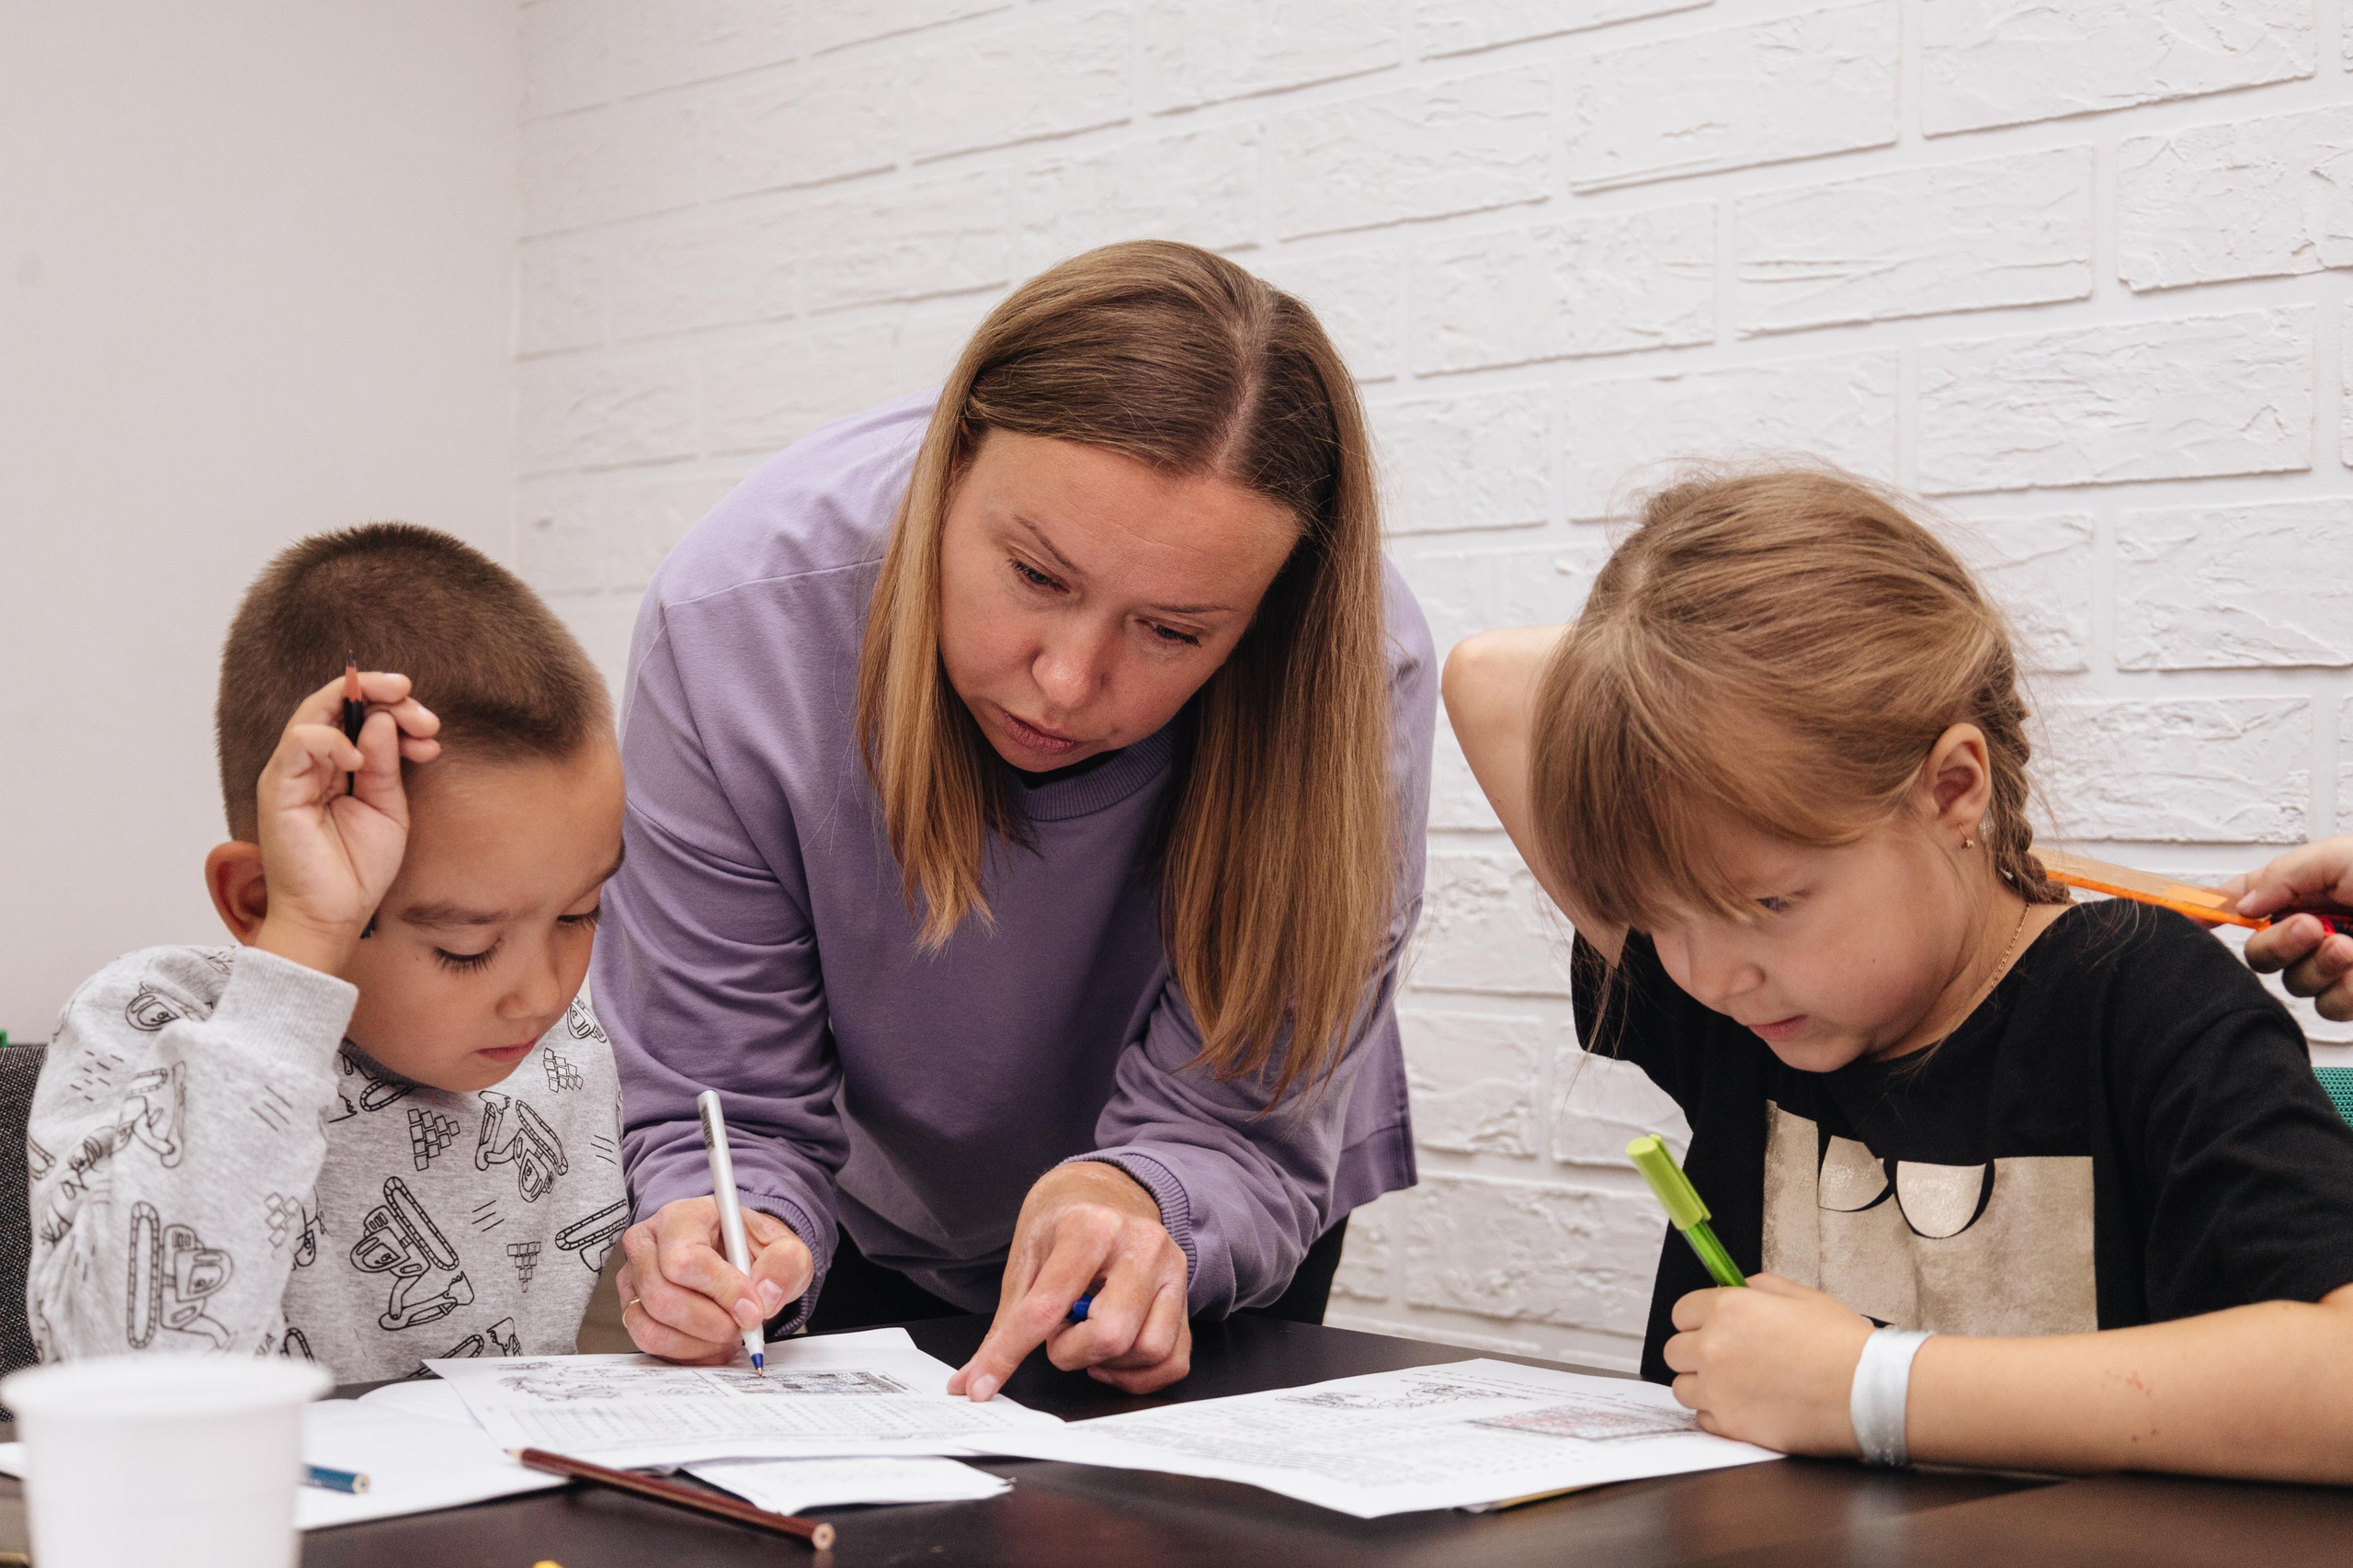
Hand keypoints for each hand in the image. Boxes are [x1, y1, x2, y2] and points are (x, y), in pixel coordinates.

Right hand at [252, 671, 440, 973]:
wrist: (334, 916)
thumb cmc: (359, 868)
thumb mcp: (389, 808)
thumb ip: (388, 765)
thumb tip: (384, 718)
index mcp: (338, 765)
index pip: (357, 714)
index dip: (393, 706)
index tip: (430, 724)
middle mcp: (312, 763)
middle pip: (337, 702)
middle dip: (385, 695)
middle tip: (424, 716)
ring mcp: (292, 772)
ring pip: (317, 710)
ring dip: (367, 706)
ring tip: (410, 729)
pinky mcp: (278, 788)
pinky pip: (300, 742)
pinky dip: (333, 739)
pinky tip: (360, 760)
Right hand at [616, 1198, 813, 1363]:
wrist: (738, 1257)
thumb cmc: (752, 1249)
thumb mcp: (784, 1247)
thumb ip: (785, 1264)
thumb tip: (764, 1297)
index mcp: (682, 1217)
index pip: (686, 1260)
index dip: (722, 1291)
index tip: (753, 1310)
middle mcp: (647, 1244)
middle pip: (662, 1297)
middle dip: (710, 1323)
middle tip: (742, 1327)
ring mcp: (633, 1279)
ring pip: (652, 1327)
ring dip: (698, 1343)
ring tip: (729, 1334)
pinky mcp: (631, 1310)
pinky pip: (649, 1344)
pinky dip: (687, 1353)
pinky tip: (712, 1343)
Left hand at [947, 1162, 1189, 1401]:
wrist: (1104, 1194)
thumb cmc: (1062, 1226)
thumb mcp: (1026, 1260)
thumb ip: (1005, 1324)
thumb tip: (972, 1380)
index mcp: (1092, 1228)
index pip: (1048, 1307)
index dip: (1009, 1353)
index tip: (981, 1386)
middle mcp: (1141, 1246)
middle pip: (1111, 1334)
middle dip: (1073, 1352)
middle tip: (1060, 1333)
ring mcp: (1172, 1271)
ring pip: (1148, 1351)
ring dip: (1107, 1361)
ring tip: (1087, 1334)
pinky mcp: (1186, 1297)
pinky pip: (1172, 1361)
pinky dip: (1137, 1374)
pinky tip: (1112, 1353)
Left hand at [1662, 1274, 1874, 1455]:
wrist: (1868, 1392)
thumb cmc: (1843, 1346)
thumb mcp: (1804, 1296)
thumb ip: (1762, 1288)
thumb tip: (1743, 1288)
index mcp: (1728, 1310)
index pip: (1682, 1312)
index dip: (1698, 1318)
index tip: (1709, 1325)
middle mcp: (1714, 1348)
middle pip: (1675, 1351)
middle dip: (1695, 1351)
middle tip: (1724, 1356)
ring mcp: (1718, 1390)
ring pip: (1682, 1387)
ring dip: (1702, 1385)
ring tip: (1734, 1385)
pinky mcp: (1730, 1426)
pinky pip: (1702, 1419)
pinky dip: (1717, 1415)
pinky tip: (1744, 1407)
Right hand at [2222, 838, 2352, 1023]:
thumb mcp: (2337, 856)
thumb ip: (2282, 875)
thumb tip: (2244, 906)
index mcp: (2304, 892)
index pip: (2244, 901)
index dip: (2209, 911)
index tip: (2184, 918)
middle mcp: (2313, 930)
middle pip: (2260, 952)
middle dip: (2279, 944)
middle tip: (2311, 929)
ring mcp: (2332, 964)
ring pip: (2291, 983)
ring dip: (2318, 967)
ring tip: (2347, 949)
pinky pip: (2327, 1007)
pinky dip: (2344, 991)